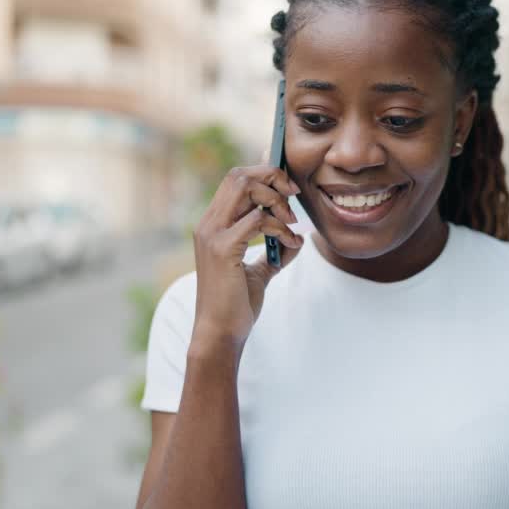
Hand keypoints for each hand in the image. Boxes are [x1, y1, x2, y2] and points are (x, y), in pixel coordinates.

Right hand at [191, 165, 303, 357]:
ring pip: (245, 188)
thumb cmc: (235, 305)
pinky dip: (281, 227)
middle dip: (272, 177)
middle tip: (294, 196)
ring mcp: (213, 234)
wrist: (220, 333)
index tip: (289, 190)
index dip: (263, 176)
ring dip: (277, 200)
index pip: (235, 180)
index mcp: (212, 225)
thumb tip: (299, 241)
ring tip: (292, 223)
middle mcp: (208, 224)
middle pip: (239, 175)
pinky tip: (292, 244)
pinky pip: (258, 220)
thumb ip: (274, 254)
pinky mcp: (223, 248)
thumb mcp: (259, 273)